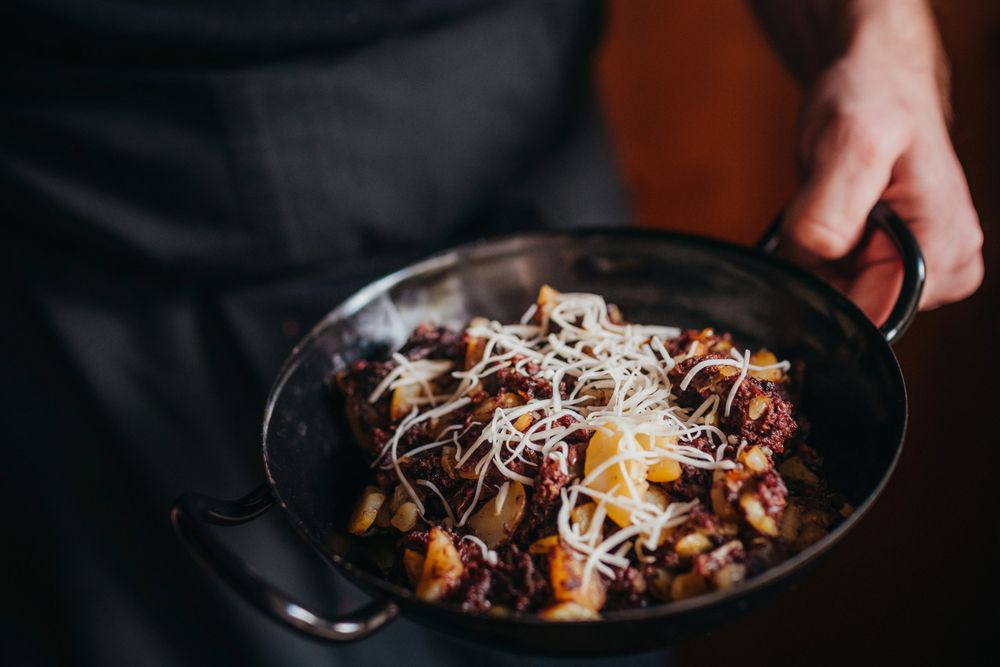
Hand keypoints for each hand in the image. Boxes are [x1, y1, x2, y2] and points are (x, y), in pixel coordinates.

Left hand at [777, 14, 983, 324]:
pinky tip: (822, 221)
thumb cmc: (871, 101)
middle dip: (817, 275)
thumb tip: (815, 257)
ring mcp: (920, 268)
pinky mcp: (893, 263)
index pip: (873, 316)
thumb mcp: (847, 142)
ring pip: (841, 299)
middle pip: (854, 311)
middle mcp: (944, 268)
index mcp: (945, 249)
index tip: (803, 251)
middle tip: (814, 216)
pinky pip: (838, 284)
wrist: (873, 82)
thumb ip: (828, 208)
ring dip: (814, 265)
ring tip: (823, 209)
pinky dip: (815, 260)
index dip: (822, 293)